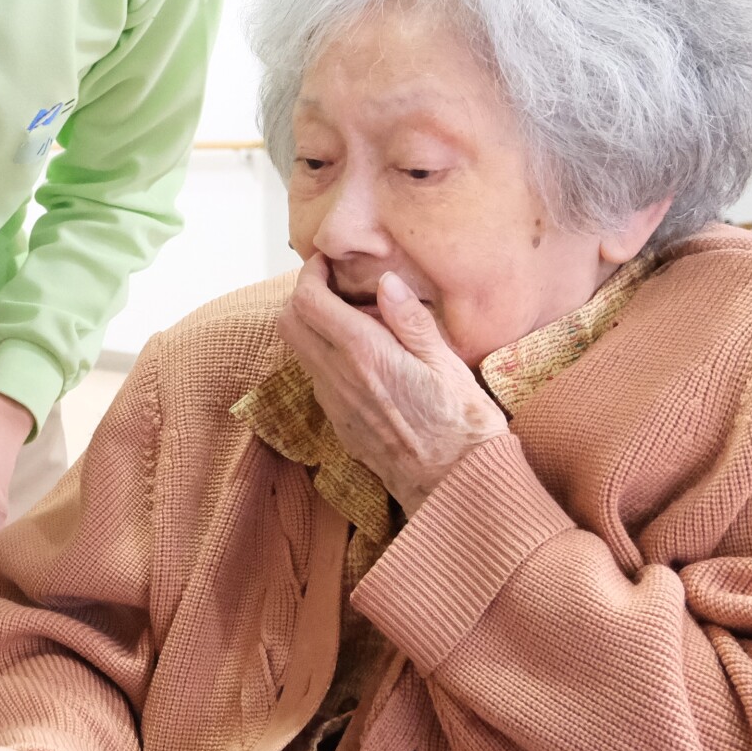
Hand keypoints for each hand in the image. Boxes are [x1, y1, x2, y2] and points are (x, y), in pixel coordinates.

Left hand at [279, 256, 507, 515]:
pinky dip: (325, 353)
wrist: (453, 488)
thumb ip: (411, 321)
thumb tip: (386, 282)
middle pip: (289, 322)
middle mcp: (338, 377)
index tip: (329, 262)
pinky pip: (316, 376)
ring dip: (312, 325)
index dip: (311, 273)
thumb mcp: (447, 364)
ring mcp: (334, 403)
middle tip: (336, 284)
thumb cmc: (462, 425)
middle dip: (304, 295)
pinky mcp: (339, 422)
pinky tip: (363, 354)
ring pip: (298, 350)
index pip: (308, 301)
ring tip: (355, 317)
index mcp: (364, 354)